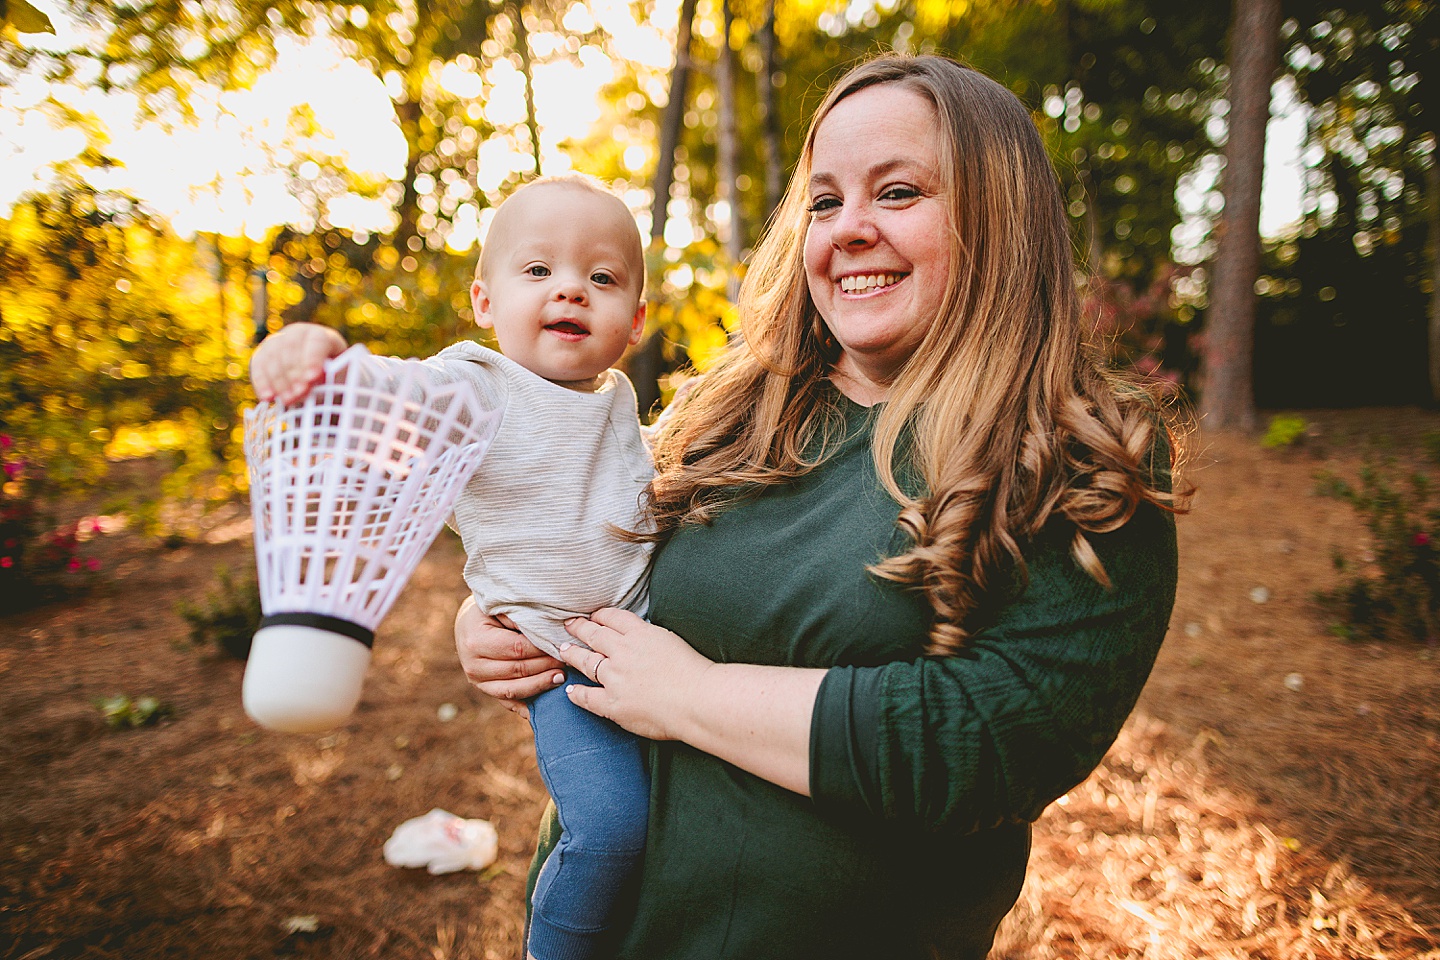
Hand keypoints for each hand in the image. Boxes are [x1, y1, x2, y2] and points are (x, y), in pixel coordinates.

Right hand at [250, 322, 347, 404]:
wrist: (317, 383)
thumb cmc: (334, 379)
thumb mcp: (341, 378)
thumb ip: (335, 378)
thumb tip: (322, 381)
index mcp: (323, 336)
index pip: (317, 341)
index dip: (313, 358)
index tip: (312, 378)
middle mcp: (299, 333)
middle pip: (291, 347)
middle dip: (294, 373)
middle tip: (299, 394)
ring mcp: (279, 341)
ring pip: (273, 356)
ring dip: (280, 380)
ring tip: (288, 400)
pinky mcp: (263, 354)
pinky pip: (258, 366)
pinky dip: (262, 382)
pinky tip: (268, 397)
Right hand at [454, 595, 562, 716]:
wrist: (469, 626)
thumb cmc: (490, 612)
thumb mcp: (502, 608)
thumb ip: (522, 619)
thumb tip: (549, 631)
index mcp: (476, 641)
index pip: (517, 649)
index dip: (541, 649)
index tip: (562, 646)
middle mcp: (473, 666)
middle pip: (518, 670)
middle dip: (546, 666)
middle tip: (569, 661)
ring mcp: (478, 682)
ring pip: (514, 690)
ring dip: (541, 686)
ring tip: (562, 678)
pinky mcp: (486, 691)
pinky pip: (509, 702)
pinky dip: (528, 706)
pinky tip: (546, 705)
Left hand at [557, 608, 713, 740]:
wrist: (698, 699)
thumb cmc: (695, 672)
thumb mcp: (672, 640)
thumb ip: (652, 638)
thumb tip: (642, 639)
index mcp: (641, 634)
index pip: (613, 618)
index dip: (600, 616)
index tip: (594, 616)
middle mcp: (623, 652)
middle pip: (594, 635)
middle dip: (579, 628)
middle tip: (569, 624)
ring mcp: (615, 678)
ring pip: (586, 662)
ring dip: (572, 654)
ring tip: (563, 650)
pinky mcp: (613, 703)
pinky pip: (587, 697)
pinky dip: (577, 693)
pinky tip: (570, 691)